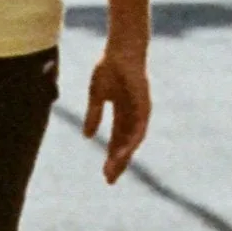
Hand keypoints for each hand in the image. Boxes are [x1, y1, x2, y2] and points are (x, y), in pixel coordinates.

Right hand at [83, 42, 150, 183]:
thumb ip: (93, 115)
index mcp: (121, 113)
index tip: (104, 174)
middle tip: (109, 180)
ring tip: (113, 171)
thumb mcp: (96, 95)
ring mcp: (139, 112)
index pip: (117, 141)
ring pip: (132, 140)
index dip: (111, 157)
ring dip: (123, 156)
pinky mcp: (144, 106)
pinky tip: (123, 153)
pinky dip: (131, 142)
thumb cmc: (110, 67)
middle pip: (125, 145)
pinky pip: (138, 129)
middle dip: (117, 162)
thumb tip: (87, 137)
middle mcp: (132, 115)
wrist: (122, 50)